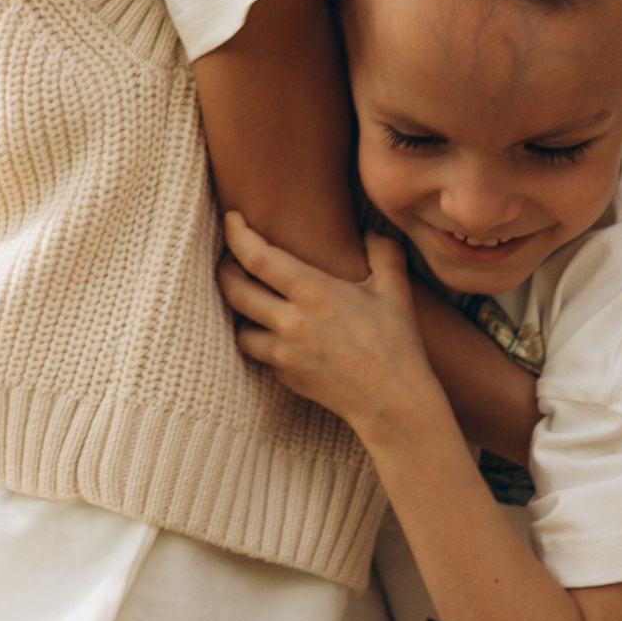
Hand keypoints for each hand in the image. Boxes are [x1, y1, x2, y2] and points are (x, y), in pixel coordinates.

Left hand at [220, 213, 448, 450]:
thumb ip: (383, 253)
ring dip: (239, 309)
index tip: (232, 219)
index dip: (237, 235)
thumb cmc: (397, 343)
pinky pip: (258, 352)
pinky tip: (270, 328)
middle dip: (225, 268)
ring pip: (239, 326)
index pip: (258, 258)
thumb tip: (370, 232)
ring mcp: (284, 353)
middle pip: (234, 290)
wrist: (392, 401)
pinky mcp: (284, 376)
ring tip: (247, 295)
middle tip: (230, 256)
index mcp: (314, 293)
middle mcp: (291, 322)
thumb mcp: (395, 290)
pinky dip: (258, 337)